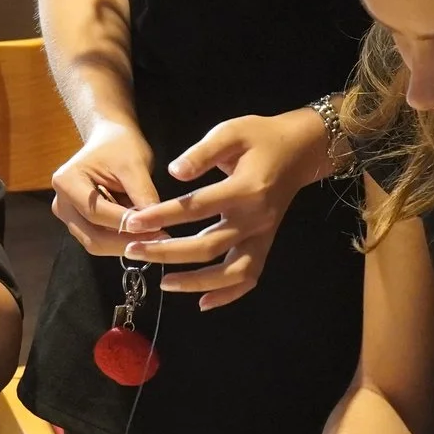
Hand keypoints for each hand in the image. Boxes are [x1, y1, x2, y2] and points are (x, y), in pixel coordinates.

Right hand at [50, 121, 158, 256]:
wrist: (109, 139)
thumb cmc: (120, 146)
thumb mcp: (134, 164)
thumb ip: (142, 193)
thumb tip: (156, 223)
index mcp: (67, 182)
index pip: (96, 212)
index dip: (125, 223)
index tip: (157, 227)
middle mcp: (61, 203)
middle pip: (92, 236)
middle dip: (126, 241)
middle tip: (160, 239)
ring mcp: (68, 216)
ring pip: (96, 243)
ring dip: (126, 243)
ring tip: (156, 237)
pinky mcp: (80, 224)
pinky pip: (100, 239)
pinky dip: (122, 240)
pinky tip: (145, 234)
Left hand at [119, 108, 332, 311]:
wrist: (300, 149)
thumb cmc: (260, 136)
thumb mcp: (231, 131)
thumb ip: (202, 153)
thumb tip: (174, 173)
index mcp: (245, 189)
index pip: (196, 208)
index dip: (162, 216)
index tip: (133, 221)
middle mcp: (255, 219)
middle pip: (208, 246)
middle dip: (167, 253)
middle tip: (134, 251)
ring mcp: (263, 235)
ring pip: (231, 272)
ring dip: (197, 282)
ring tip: (165, 283)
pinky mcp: (266, 243)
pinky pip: (250, 277)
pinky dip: (228, 294)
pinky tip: (202, 302)